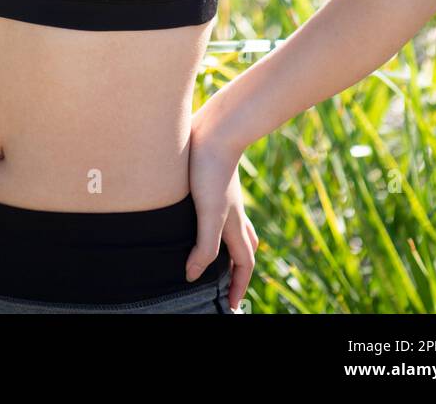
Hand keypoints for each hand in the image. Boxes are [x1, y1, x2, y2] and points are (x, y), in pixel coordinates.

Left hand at [185, 104, 257, 311]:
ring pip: (232, 227)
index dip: (240, 286)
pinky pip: (216, 209)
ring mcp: (223, 196)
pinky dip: (211, 221)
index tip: (233, 306)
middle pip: (244, 246)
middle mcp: (232, 212)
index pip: (244, 263)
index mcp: (234, 223)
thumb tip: (193, 276)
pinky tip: (192, 217)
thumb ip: (204, 245)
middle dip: (239, 269)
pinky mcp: (209, 182)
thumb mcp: (208, 212)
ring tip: (212, 255)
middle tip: (228, 285)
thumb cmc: (211, 170)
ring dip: (227, 245)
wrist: (215, 128)